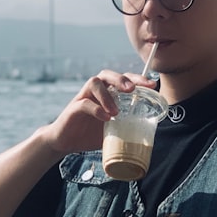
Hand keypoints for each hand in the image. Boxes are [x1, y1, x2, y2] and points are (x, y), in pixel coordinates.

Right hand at [42, 70, 158, 153]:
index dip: (137, 79)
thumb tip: (148, 132)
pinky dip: (96, 109)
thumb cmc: (90, 133)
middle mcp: (95, 92)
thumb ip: (126, 126)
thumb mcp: (112, 130)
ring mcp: (83, 98)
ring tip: (116, 112)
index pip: (123, 79)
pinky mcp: (73, 108)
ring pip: (94, 82)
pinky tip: (105, 118)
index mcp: (107, 94)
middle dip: (121, 79)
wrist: (64, 142)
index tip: (152, 85)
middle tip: (132, 90)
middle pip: (107, 74)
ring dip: (107, 95)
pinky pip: (84, 102)